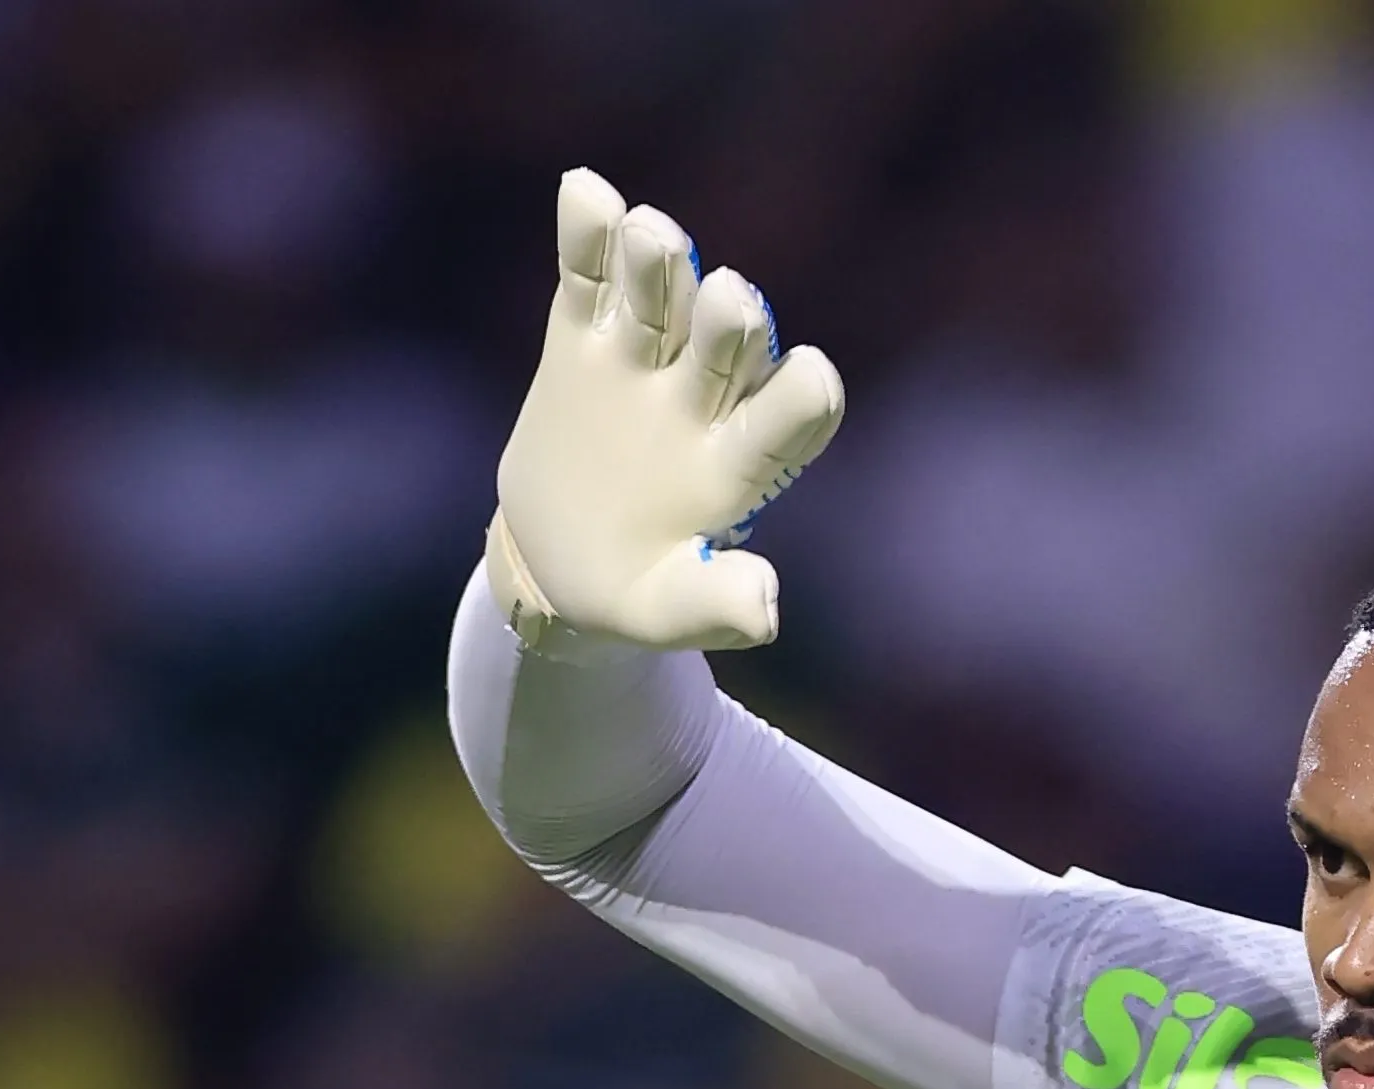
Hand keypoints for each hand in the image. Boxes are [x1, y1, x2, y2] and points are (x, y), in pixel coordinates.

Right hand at [486, 168, 845, 651]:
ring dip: (661, 266)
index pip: (788, 419)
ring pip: (663, 299)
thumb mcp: (667, 611)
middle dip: (730, 320)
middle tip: (727, 298)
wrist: (559, 559)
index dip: (804, 397)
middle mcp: (707, 396)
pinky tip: (586, 192)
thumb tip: (766, 611)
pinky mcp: (587, 335)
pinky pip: (589, 278)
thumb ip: (714, 603)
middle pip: (728, 345)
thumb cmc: (633, 592)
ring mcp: (647, 359)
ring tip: (651, 234)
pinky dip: (588, 237)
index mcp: (742, 462)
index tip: (814, 379)